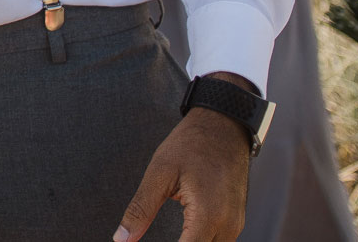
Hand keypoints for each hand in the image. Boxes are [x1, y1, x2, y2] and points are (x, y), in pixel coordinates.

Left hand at [114, 75, 253, 241]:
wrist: (224, 126)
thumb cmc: (190, 145)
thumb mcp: (159, 173)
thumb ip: (140, 209)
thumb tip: (121, 238)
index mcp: (208, 214)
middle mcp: (228, 225)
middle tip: (139, 240)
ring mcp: (235, 224)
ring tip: (167, 237)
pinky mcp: (236, 220)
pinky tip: (182, 238)